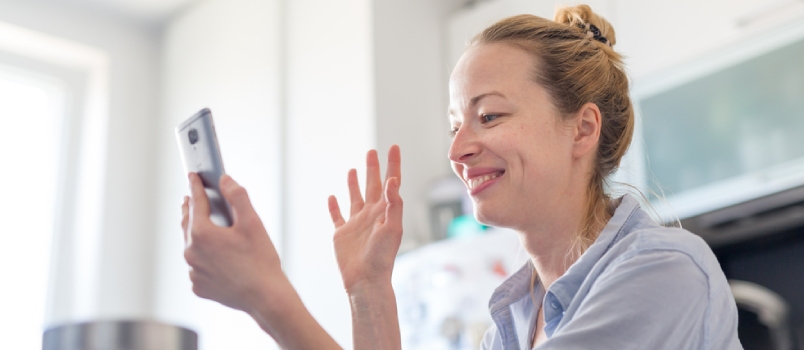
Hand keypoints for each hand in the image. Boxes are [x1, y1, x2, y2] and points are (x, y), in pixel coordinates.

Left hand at [181, 173, 283, 312]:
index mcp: (201, 234)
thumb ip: (237, 196)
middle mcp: (191, 252)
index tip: (193, 177)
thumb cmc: (260, 261)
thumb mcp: (252, 222)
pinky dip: (203, 258)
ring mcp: (194, 272)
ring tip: (203, 225)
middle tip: (191, 198)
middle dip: (190, 209)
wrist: (265, 297)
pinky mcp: (199, 286)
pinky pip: (197, 266)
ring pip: (191, 246)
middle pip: (188, 224)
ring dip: (195, 234)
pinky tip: (215, 255)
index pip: (196, 202)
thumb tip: (225, 181)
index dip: (195, 187)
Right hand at [328, 146, 402, 292]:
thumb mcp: (392, 228)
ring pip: (355, 198)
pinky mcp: (342, 234)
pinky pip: (337, 216)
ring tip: (354, 169)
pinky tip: (332, 197)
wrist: (366, 280)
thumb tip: (392, 180)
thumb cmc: (382, 257)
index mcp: (385, 211)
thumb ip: (392, 203)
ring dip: (354, 184)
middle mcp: (371, 215)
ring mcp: (356, 224)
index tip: (393, 146)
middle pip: (372, 186)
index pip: (390, 183)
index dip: (392, 164)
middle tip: (371, 151)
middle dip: (372, 168)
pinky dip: (334, 207)